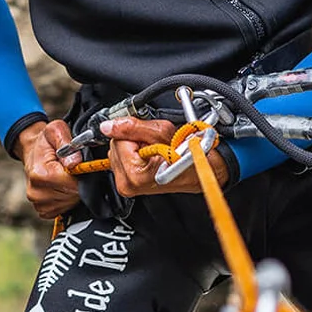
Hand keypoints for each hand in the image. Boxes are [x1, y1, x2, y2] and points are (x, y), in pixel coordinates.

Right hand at [16, 119, 81, 219]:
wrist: (32, 151)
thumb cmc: (45, 142)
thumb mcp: (56, 131)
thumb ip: (67, 143)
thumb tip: (75, 162)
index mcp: (39, 174)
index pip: (73, 184)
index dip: (80, 174)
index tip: (75, 165)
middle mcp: (36, 193)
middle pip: (73, 194)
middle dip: (76, 182)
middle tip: (68, 169)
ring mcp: (39, 204)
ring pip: (71, 202)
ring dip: (72, 190)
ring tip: (63, 176)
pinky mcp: (43, 211)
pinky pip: (65, 208)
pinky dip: (66, 198)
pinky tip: (60, 186)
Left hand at [102, 117, 227, 196]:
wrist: (202, 171)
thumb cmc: (190, 156)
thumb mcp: (162, 132)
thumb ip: (133, 126)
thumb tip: (109, 125)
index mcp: (134, 175)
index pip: (117, 139)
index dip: (135, 132)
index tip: (151, 137)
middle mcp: (128, 184)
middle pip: (115, 146)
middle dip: (133, 140)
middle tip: (154, 144)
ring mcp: (128, 186)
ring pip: (118, 152)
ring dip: (134, 146)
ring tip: (154, 150)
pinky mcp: (129, 184)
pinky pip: (122, 159)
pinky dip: (134, 154)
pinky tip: (149, 156)